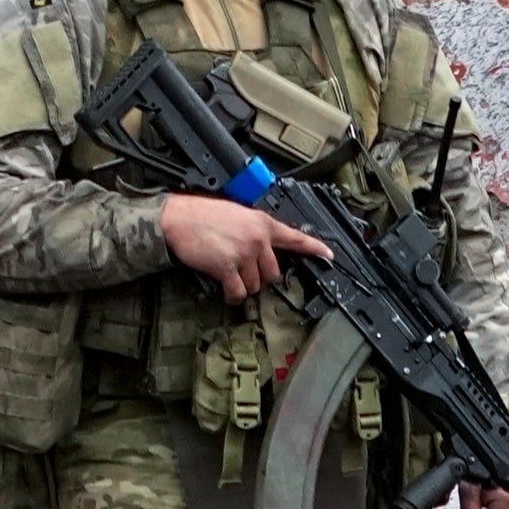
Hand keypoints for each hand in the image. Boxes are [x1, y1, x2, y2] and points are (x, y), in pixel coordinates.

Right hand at [158, 191, 330, 303]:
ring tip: (230, 276)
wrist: (179, 218)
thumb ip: (254, 230)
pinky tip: (227, 290)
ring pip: (255, 284)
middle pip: (273, 272)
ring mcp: (244, 254)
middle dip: (259, 276)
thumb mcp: (238, 214)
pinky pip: (238, 291)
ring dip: (244, 285)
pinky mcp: (228, 268)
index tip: (328, 255)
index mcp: (263, 224)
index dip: (315, 248)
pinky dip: (233, 295)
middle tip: (244, 271)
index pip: (296, 238)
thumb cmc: (203, 215)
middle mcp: (258, 240)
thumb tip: (262, 247)